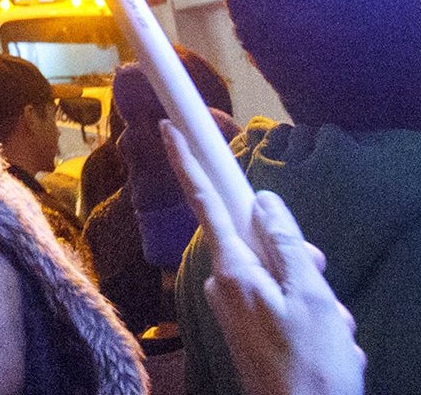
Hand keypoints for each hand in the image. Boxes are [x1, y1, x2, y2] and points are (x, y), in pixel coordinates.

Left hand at [162, 122, 364, 394]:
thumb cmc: (311, 364)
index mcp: (232, 270)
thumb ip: (285, 244)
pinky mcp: (246, 326)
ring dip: (310, 297)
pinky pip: (281, 302)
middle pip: (259, 242)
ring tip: (326, 331)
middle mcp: (222, 282)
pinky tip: (323, 343)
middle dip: (297, 260)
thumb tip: (262, 201)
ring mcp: (233, 305)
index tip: (164, 126)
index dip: (187, 161)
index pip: (205, 201)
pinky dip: (307, 317)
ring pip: (279, 276)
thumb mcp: (309, 296)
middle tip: (322, 297)